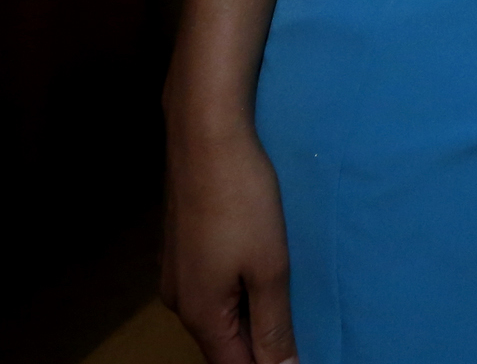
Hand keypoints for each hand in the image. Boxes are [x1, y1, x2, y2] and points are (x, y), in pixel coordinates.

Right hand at [163, 120, 296, 363]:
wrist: (206, 135)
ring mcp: (176, 272)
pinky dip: (237, 291)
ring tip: (288, 306)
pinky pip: (210, 287)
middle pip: (223, 344)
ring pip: (217, 314)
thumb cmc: (242, 200)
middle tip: (301, 335)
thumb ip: (274, 326)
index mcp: (200, 314)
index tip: (299, 356)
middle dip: (259, 346)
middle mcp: (179, 301)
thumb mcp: (269, 269)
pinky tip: (261, 273)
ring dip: (250, 317)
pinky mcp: (181, 247)